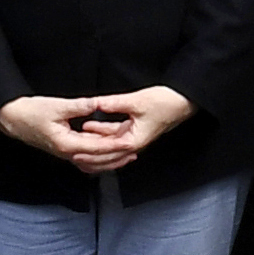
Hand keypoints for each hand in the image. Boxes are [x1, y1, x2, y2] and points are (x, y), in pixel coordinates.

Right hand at [0, 87, 195, 175]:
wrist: (12, 119)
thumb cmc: (32, 111)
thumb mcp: (58, 106)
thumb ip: (80, 106)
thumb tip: (98, 103)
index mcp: (66, 144)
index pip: (96, 149)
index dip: (114, 146)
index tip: (130, 144)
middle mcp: (66, 153)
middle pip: (95, 160)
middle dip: (115, 157)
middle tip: (134, 152)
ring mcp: (64, 153)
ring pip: (90, 161)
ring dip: (107, 159)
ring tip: (125, 154)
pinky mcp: (62, 148)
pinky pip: (83, 157)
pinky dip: (97, 156)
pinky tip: (105, 150)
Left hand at [72, 86, 196, 173]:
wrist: (183, 101)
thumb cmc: (165, 102)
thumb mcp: (137, 101)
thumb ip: (114, 103)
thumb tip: (96, 103)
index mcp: (133, 141)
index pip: (106, 151)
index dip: (89, 151)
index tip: (74, 150)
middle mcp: (133, 144)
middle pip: (106, 153)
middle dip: (88, 152)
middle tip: (70, 150)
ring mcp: (134, 138)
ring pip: (110, 145)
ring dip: (94, 142)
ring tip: (79, 136)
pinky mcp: (136, 130)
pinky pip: (115, 136)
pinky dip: (103, 133)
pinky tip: (93, 127)